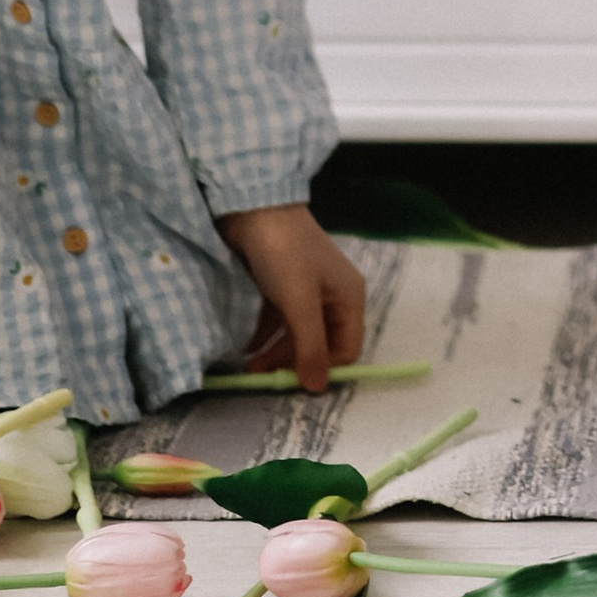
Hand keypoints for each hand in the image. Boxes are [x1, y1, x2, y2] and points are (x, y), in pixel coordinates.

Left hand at [217, 205, 366, 393]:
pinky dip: (266, 336)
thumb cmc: (284, 254)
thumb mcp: (299, 303)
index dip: (324, 369)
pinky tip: (248, 348)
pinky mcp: (282, 286)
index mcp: (348, 298)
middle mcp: (332, 297)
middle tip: (264, 376)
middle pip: (320, 344)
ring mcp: (306, 291)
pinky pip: (279, 321)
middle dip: (294, 362)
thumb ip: (309, 347)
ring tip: (251, 367)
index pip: (347, 349)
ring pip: (297, 334)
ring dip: (277, 353)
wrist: (253, 208)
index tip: (292, 382)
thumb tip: (317, 388)